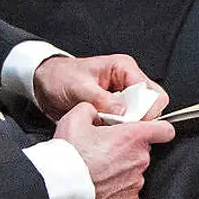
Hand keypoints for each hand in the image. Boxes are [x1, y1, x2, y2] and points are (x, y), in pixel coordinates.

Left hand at [33, 54, 168, 121]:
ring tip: (108, 125)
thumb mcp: (78, 87)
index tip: (132, 122)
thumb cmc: (60, 77)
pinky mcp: (116, 110)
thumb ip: (102, 99)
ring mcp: (123, 97)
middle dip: (138, 120)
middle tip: (118, 125)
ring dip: (127, 126)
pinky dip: (119, 129)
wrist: (45, 83)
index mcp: (124, 68)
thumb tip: (124, 112)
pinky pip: (128, 124)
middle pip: (151, 107)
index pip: (153, 93)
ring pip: (141, 118)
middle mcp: (128, 82)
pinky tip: (105, 128)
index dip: (147, 111)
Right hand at [54, 102, 174, 198]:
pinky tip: (100, 180)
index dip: (157, 127)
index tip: (149, 128)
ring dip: (121, 165)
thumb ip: (90, 108)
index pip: (164, 130)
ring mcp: (136, 181)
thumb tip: (94, 111)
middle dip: (127, 146)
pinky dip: (117, 183)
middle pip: (143, 148)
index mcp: (131, 137)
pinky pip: (128, 186)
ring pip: (134, 168)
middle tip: (104, 146)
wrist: (63, 187)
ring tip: (98, 165)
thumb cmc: (70, 155)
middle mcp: (139, 159)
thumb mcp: (74, 117)